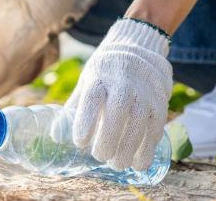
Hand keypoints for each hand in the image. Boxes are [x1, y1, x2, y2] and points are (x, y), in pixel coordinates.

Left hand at [65, 19, 172, 170]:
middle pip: (119, 109)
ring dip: (129, 147)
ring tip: (118, 165)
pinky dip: (147, 148)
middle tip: (100, 156)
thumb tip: (55, 136)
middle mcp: (123, 81)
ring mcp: (144, 91)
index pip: (93, 96)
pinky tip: (138, 163)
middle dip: (110, 137)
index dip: (86, 120)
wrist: (138, 48)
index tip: (80, 142)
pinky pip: (156, 127)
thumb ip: (74, 108)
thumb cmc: (105, 74)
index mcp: (99, 76)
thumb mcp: (87, 82)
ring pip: (140, 120)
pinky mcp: (160, 101)